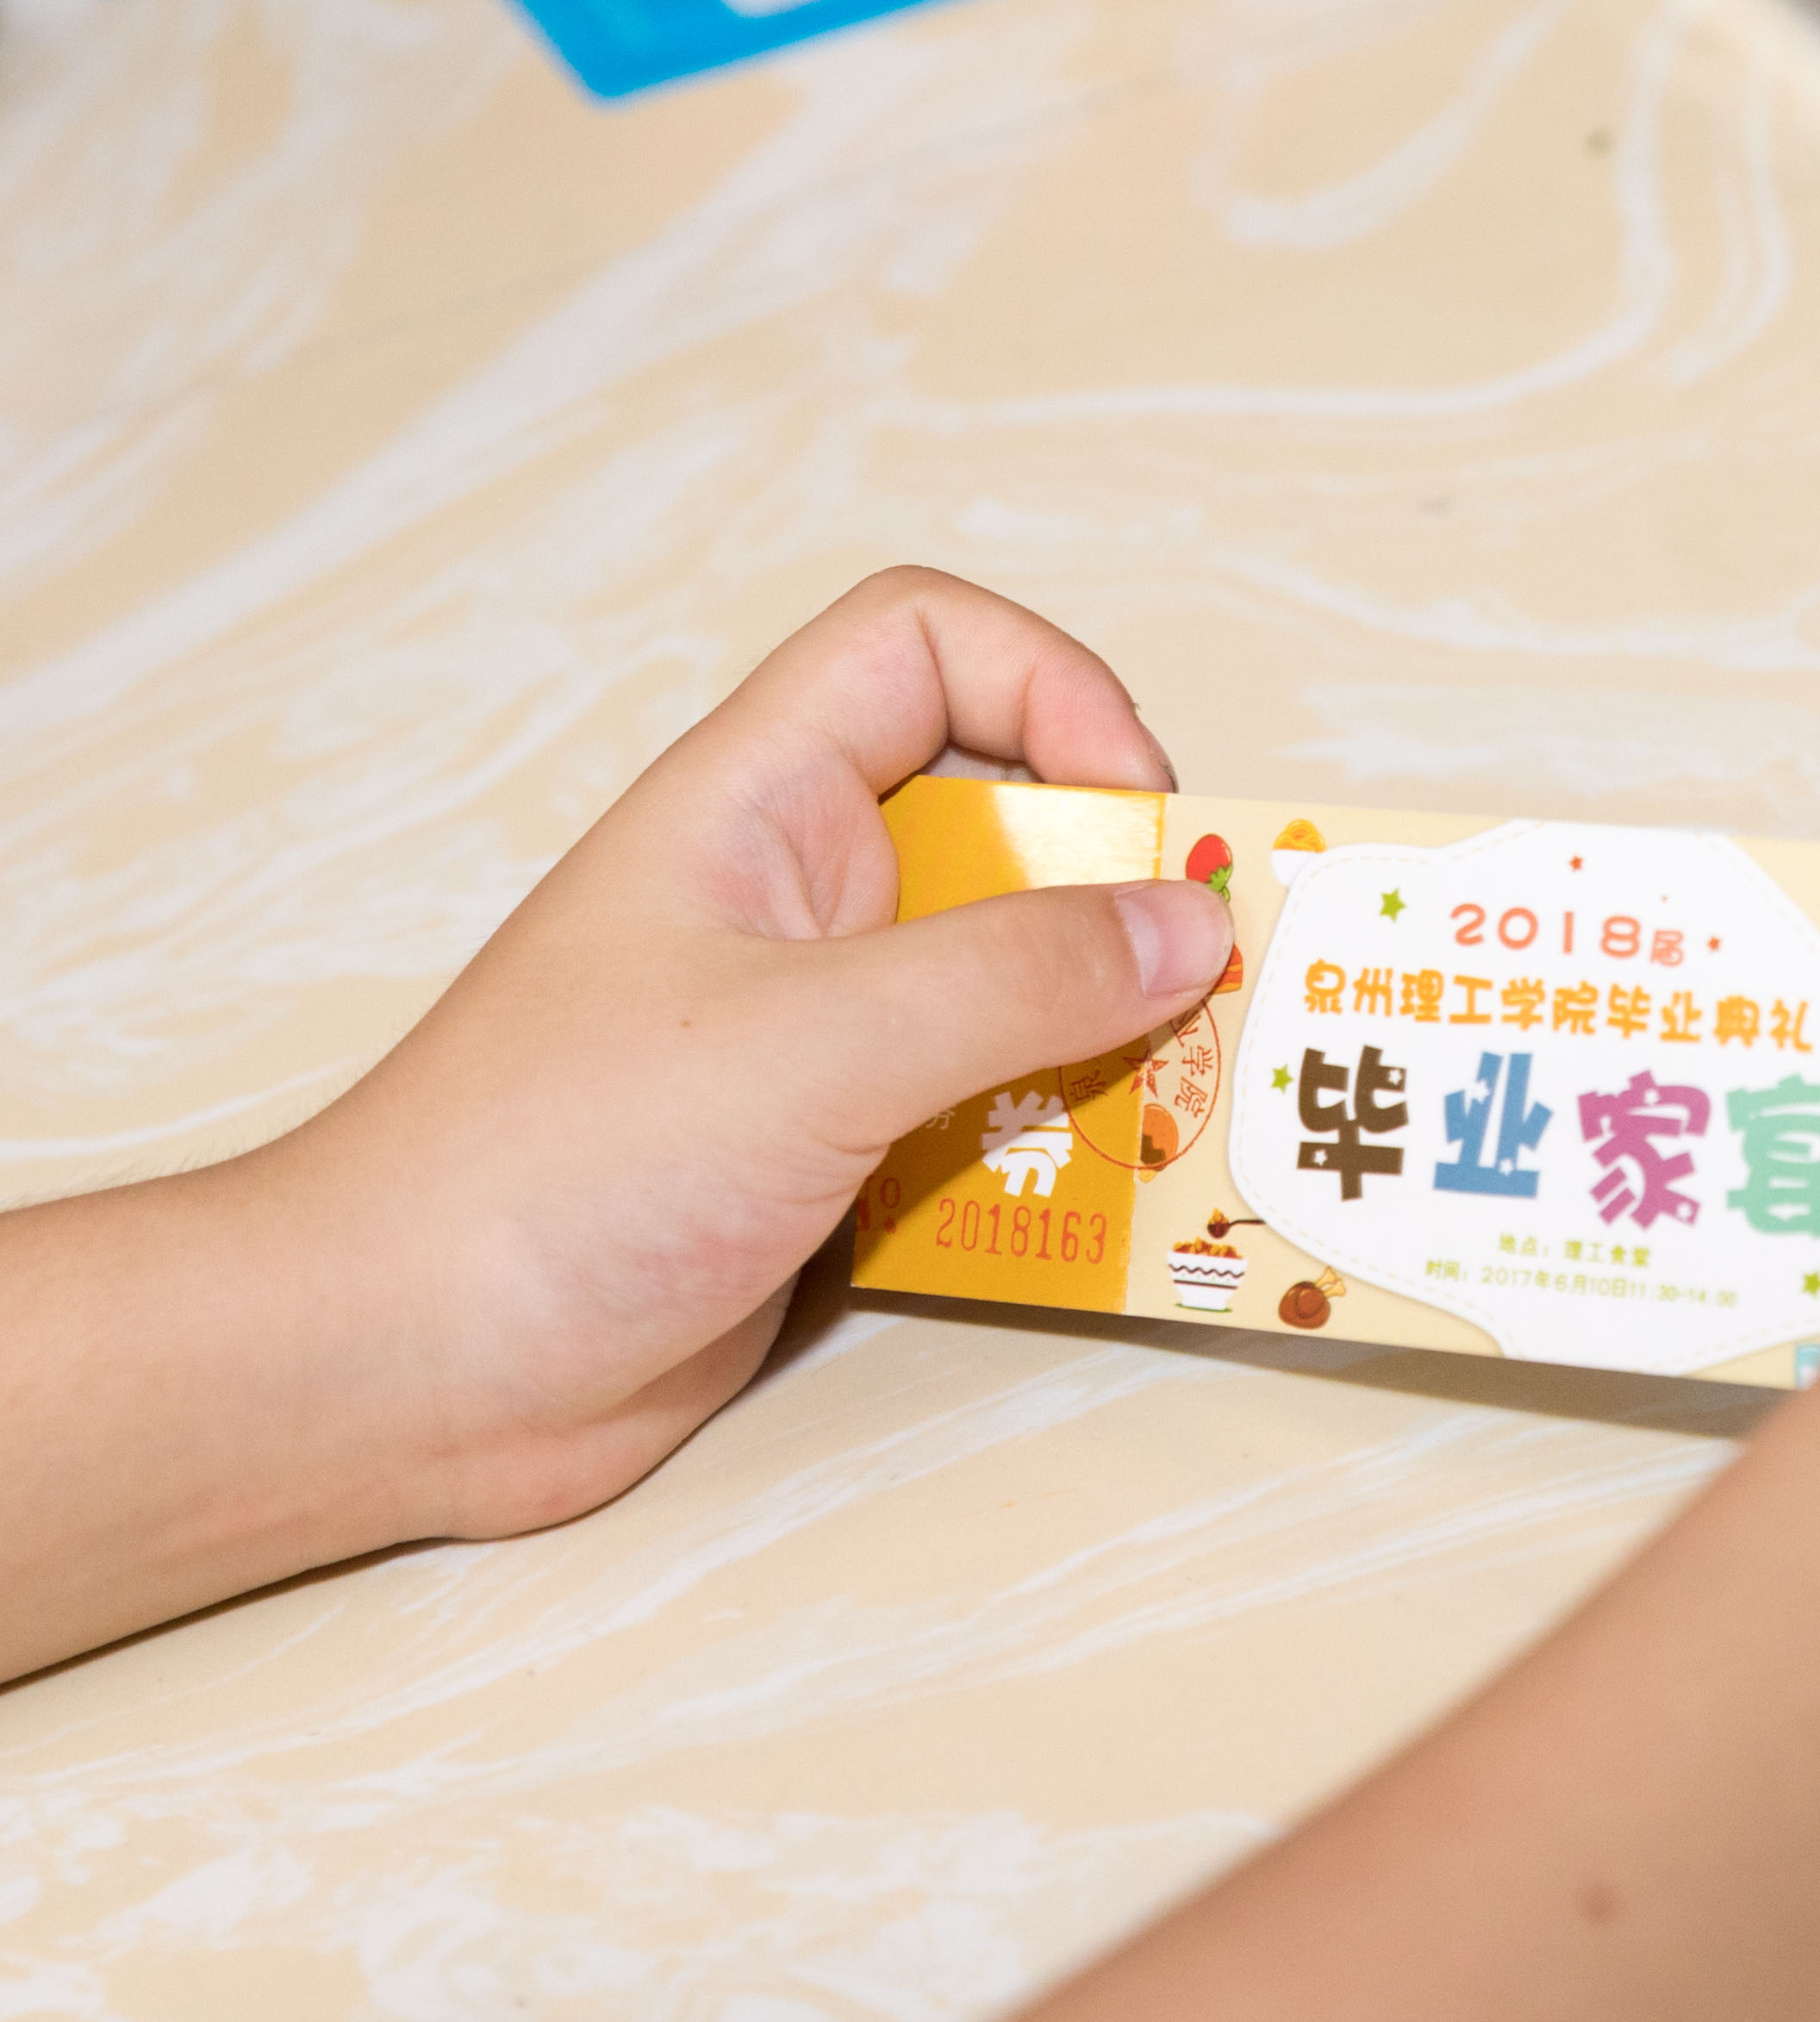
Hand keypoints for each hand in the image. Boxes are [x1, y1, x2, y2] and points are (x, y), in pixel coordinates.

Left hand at [0, 570, 1223, 1664]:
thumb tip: (1190, 924)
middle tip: (1225, 984)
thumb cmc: (546, 1171)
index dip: (1056, 690)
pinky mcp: (834, 1163)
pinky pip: (994, 1124)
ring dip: (1120, 1047)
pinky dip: (1069, 1158)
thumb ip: (1015, 978)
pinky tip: (1117, 1221)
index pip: (927, 648)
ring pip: (1019, 991)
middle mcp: (797, 905)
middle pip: (1010, 830)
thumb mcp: (812, 1047)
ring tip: (1200, 1117)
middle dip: (1131, 899)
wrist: (394, 1372)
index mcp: (759, 809)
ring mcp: (817, 1038)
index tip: (1142, 816)